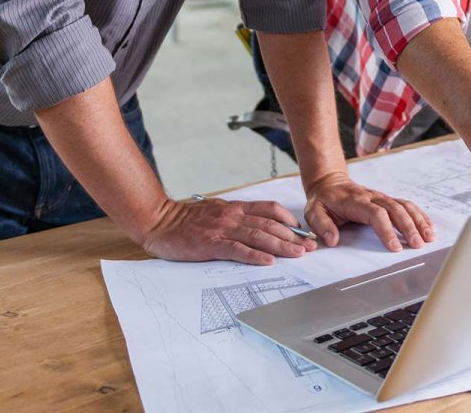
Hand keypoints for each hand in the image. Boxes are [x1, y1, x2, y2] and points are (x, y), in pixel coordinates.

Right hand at [140, 196, 316, 265]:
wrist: (160, 220)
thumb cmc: (186, 219)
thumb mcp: (215, 210)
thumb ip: (234, 216)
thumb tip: (255, 224)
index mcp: (235, 208)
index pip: (269, 209)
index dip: (289, 219)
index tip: (302, 231)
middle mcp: (233, 216)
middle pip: (270, 224)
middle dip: (293, 236)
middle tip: (310, 247)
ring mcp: (223, 229)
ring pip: (259, 236)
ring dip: (282, 245)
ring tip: (298, 254)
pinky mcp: (212, 244)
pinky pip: (238, 250)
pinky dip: (255, 256)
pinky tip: (268, 262)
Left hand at [303, 171, 434, 252]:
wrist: (329, 183)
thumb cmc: (323, 200)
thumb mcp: (313, 211)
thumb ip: (322, 225)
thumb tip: (332, 239)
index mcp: (356, 201)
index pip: (376, 214)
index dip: (386, 230)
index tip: (394, 248)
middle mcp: (372, 197)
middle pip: (395, 209)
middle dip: (408, 227)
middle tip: (417, 245)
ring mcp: (381, 198)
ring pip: (404, 206)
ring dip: (418, 220)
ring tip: (429, 237)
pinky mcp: (387, 200)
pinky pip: (406, 205)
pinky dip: (419, 215)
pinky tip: (429, 226)